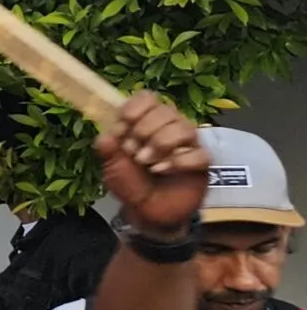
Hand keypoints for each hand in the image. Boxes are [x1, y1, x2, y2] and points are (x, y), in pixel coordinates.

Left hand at [99, 91, 208, 236]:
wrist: (148, 212)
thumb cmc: (130, 183)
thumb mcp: (112, 166)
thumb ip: (107, 149)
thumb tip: (107, 135)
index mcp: (145, 121)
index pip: (148, 97)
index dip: (135, 108)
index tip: (122, 127)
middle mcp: (169, 127)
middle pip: (166, 110)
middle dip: (145, 129)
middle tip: (132, 151)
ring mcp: (188, 144)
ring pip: (185, 128)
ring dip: (161, 144)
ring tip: (145, 162)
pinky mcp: (202, 163)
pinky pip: (200, 153)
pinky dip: (179, 161)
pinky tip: (162, 170)